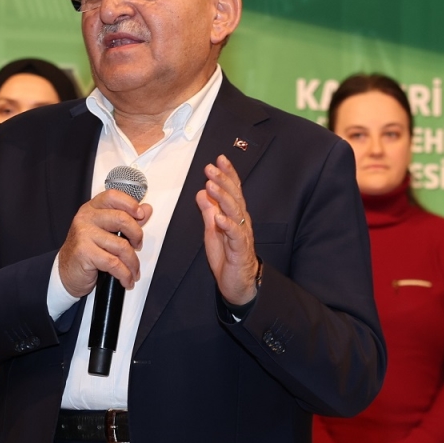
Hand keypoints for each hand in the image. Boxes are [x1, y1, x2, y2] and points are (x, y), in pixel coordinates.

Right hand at [57, 188, 152, 298]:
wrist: (66, 273)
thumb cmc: (86, 252)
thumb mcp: (106, 232)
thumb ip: (126, 220)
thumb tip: (146, 209)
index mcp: (92, 209)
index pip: (113, 197)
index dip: (130, 204)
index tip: (141, 215)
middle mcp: (86, 218)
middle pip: (122, 219)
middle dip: (137, 236)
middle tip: (138, 246)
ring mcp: (84, 234)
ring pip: (121, 246)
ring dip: (133, 263)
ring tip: (133, 271)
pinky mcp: (84, 252)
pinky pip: (114, 263)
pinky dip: (125, 274)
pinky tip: (126, 279)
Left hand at [194, 154, 259, 305]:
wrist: (238, 283)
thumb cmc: (228, 257)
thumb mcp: (212, 230)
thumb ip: (208, 211)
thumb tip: (201, 193)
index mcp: (234, 216)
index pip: (232, 190)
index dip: (227, 174)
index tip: (219, 159)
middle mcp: (241, 222)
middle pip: (234, 197)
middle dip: (223, 180)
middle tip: (211, 168)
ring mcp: (241, 235)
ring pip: (235, 212)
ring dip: (223, 198)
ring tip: (212, 186)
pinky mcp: (240, 250)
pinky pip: (235, 235)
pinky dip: (227, 225)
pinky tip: (219, 217)